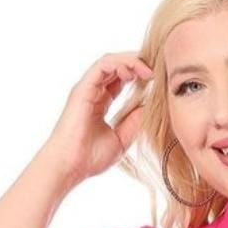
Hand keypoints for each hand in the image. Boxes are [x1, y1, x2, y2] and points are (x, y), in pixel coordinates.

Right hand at [43, 51, 154, 183]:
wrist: (70, 166)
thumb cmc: (90, 158)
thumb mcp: (121, 139)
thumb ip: (134, 121)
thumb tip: (150, 105)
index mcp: (101, 102)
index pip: (121, 79)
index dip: (139, 74)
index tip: (157, 80)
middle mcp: (93, 92)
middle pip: (116, 66)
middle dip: (138, 63)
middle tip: (157, 71)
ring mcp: (87, 88)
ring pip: (110, 61)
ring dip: (132, 61)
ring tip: (148, 72)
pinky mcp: (82, 88)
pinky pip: (103, 65)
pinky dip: (120, 64)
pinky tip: (135, 73)